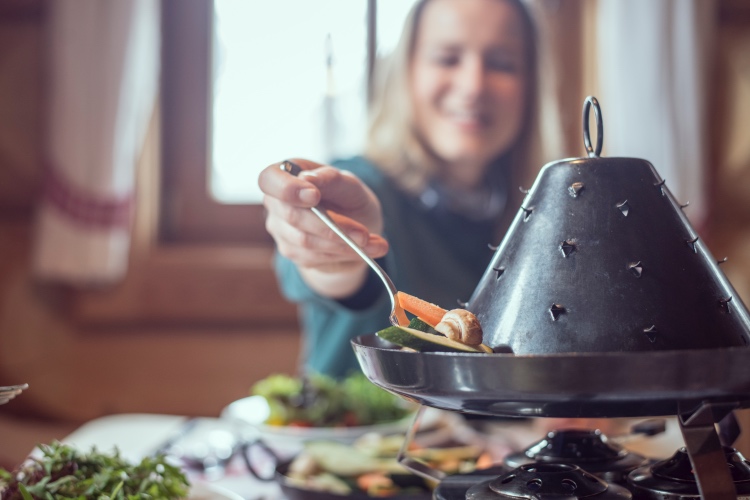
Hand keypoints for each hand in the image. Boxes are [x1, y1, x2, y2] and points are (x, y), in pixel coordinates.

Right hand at [258, 159, 388, 297]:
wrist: (355, 228)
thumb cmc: (349, 198)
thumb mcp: (350, 185)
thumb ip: (331, 179)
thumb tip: (308, 179)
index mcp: (286, 175)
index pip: (269, 179)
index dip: (287, 189)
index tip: (314, 196)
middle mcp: (276, 202)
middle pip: (292, 216)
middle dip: (331, 226)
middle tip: (363, 234)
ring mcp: (280, 229)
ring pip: (306, 241)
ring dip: (343, 244)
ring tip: (373, 243)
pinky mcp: (292, 251)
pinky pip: (315, 257)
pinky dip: (344, 254)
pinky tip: (367, 250)